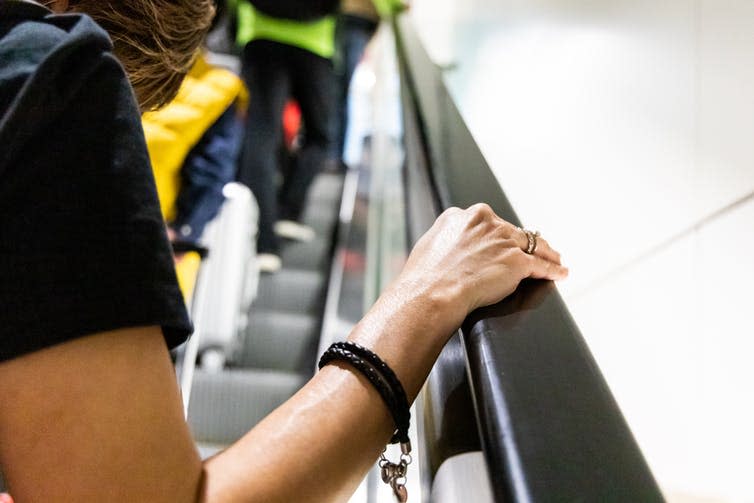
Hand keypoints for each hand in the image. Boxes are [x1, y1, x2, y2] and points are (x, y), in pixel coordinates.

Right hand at [397, 203, 567, 322]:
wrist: (431, 293)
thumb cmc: (424, 278)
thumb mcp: (429, 246)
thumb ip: (445, 240)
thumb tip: (447, 248)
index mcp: (462, 216)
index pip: (487, 221)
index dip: (495, 234)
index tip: (500, 241)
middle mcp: (485, 222)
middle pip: (512, 230)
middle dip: (521, 242)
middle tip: (530, 251)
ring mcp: (503, 241)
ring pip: (532, 244)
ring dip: (545, 252)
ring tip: (555, 258)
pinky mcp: (517, 262)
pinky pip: (541, 265)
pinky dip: (553, 270)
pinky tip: (561, 273)